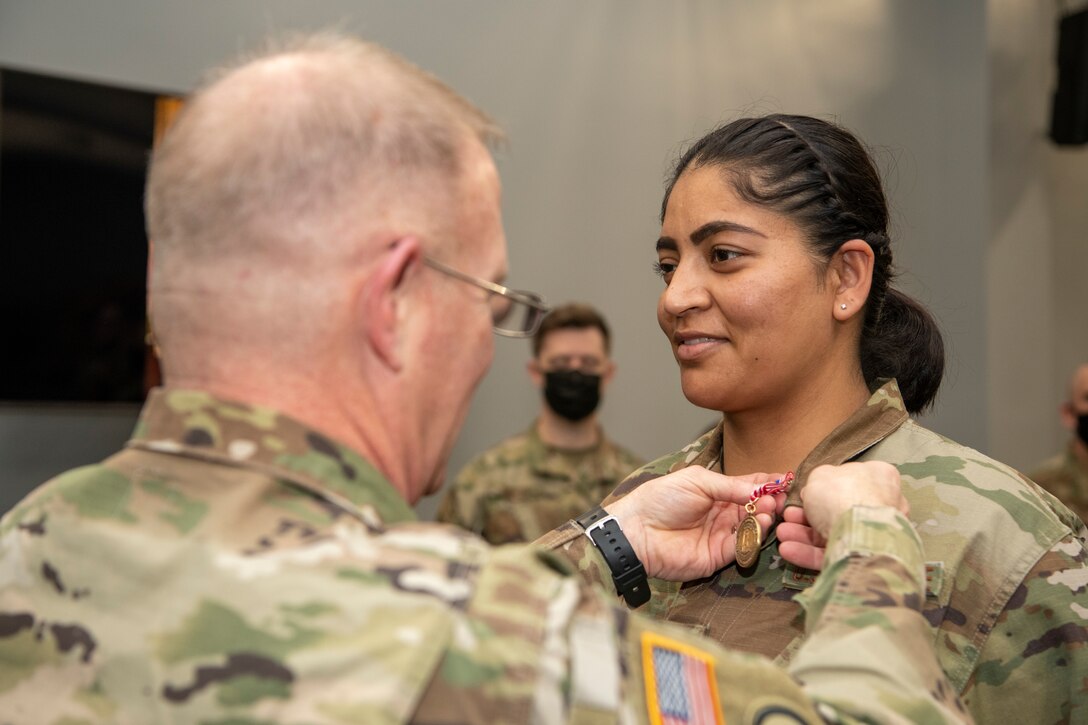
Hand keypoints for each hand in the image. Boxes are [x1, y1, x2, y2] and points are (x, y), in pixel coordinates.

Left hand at [605, 466, 785, 580]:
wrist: (638, 530)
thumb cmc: (661, 499)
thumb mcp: (698, 481)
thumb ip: (731, 486)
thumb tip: (762, 486)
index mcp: (717, 492)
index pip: (749, 486)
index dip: (767, 483)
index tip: (785, 480)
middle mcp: (723, 513)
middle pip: (756, 508)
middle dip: (770, 501)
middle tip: (780, 496)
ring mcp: (722, 535)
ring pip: (753, 528)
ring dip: (765, 518)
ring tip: (770, 508)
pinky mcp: (719, 556)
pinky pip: (743, 547)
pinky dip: (754, 537)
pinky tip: (760, 524)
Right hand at [777, 461, 906, 570]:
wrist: (858, 530)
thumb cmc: (841, 494)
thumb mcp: (820, 475)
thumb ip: (818, 481)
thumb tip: (815, 492)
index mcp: (878, 477)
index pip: (852, 480)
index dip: (824, 488)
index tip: (803, 495)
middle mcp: (881, 505)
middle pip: (838, 509)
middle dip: (807, 515)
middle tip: (787, 516)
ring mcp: (874, 534)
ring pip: (833, 532)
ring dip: (803, 534)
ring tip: (781, 534)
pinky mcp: (864, 558)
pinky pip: (835, 552)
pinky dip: (810, 552)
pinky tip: (788, 550)